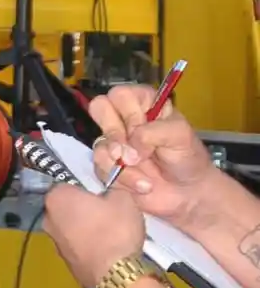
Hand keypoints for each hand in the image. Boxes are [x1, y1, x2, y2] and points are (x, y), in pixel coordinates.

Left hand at [43, 180, 145, 287]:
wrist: (115, 273)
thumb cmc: (115, 229)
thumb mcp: (123, 197)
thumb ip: (111, 189)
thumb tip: (108, 194)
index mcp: (56, 197)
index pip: (66, 183)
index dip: (85, 187)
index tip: (100, 192)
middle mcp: (48, 219)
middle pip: (66, 206)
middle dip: (82, 206)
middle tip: (106, 209)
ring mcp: (53, 242)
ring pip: (70, 226)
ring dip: (84, 225)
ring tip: (108, 229)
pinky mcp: (63, 260)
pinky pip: (76, 243)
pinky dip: (86, 242)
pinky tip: (105, 245)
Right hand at [89, 85, 215, 225]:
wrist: (188, 193)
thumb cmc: (188, 158)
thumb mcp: (180, 135)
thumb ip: (152, 132)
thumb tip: (127, 149)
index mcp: (145, 105)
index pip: (120, 94)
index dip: (126, 111)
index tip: (141, 127)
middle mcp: (126, 121)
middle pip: (99, 109)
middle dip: (115, 134)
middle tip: (132, 150)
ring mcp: (116, 144)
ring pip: (100, 145)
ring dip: (122, 164)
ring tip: (144, 172)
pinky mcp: (109, 167)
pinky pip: (101, 169)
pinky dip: (124, 179)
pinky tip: (142, 184)